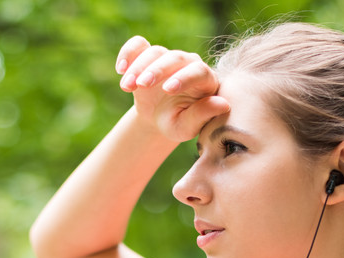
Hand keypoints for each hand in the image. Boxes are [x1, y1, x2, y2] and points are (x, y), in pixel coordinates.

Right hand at [115, 36, 229, 142]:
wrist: (157, 119)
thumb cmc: (177, 123)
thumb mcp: (188, 126)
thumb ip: (203, 114)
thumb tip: (224, 104)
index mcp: (205, 80)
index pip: (198, 71)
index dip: (184, 77)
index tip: (168, 89)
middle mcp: (188, 63)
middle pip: (175, 58)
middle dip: (157, 69)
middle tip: (142, 85)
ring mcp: (167, 58)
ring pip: (154, 52)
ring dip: (138, 67)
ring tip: (126, 86)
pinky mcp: (148, 56)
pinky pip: (138, 45)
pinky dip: (127, 52)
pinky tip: (120, 69)